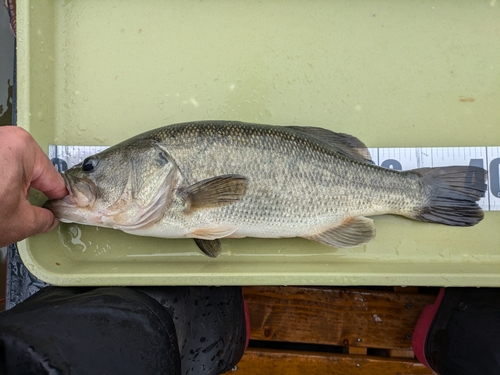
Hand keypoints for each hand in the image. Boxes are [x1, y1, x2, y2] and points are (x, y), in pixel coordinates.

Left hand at [0, 126, 67, 246]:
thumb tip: (48, 218)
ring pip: (9, 167)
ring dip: (7, 185)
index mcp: (22, 147)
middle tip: (18, 208)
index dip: (56, 199)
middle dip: (27, 190)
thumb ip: (45, 219)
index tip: (58, 207)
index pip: (52, 179)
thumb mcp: (21, 223)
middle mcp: (2, 137)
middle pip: (29, 169)